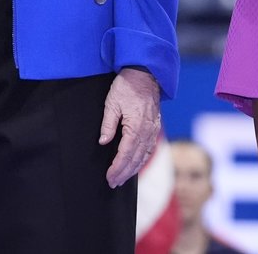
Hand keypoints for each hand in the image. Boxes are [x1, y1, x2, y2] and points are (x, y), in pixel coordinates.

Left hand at [99, 68, 160, 188]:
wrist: (145, 74)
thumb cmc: (127, 86)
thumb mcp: (112, 102)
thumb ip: (108, 124)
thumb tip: (103, 142)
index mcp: (136, 127)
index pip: (125, 154)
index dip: (117, 168)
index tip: (109, 177)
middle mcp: (147, 131)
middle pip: (135, 159)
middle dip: (124, 173)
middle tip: (113, 183)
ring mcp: (153, 130)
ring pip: (144, 156)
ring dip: (133, 169)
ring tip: (122, 178)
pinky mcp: (155, 127)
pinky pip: (149, 148)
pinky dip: (142, 159)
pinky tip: (136, 164)